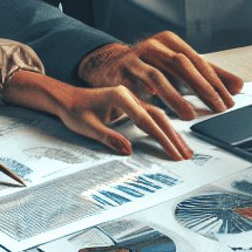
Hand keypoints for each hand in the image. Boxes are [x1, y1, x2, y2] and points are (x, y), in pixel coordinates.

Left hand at [52, 85, 194, 160]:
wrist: (66, 98)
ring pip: (158, 116)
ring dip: (172, 133)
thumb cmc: (74, 110)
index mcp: (119, 96)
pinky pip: (151, 117)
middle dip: (173, 137)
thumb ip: (108, 137)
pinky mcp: (132, 105)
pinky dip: (163, 128)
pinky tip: (172, 138)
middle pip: (158, 116)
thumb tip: (129, 150)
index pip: (145, 120)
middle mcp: (129, 95)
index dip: (161, 137)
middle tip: (185, 155)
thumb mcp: (87, 126)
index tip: (172, 152)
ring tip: (184, 150)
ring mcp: (132, 99)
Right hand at [78, 32, 243, 120]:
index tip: (228, 100)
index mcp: (171, 42)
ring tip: (189, 114)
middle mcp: (154, 45)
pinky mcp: (120, 70)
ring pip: (158, 75)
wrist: (109, 65)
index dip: (216, 81)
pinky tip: (155, 101)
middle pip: (182, 64)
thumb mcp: (179, 70)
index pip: (199, 61)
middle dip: (201, 87)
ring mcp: (136, 56)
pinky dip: (146, 91)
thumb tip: (239, 86)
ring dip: (174, 96)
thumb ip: (208, 76)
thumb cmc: (149, 67)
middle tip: (216, 107)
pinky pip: (134, 83)